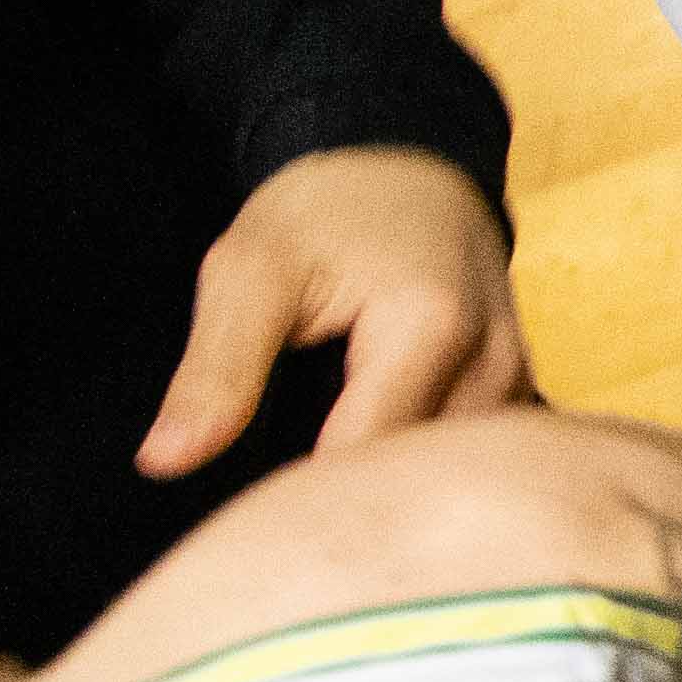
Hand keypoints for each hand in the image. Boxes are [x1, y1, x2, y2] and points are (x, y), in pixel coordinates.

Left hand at [140, 146, 528, 477]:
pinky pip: (464, 455)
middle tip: (279, 487)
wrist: (407, 173)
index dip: (299, 495)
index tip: (248, 508)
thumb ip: (216, 371)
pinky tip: (372, 448)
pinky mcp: (518, 393)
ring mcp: (517, 381)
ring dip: (385, 483)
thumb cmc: (323, 214)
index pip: (362, 459)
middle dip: (344, 495)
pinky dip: (416, 465)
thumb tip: (163, 460)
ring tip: (324, 466)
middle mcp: (495, 363)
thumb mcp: (249, 273)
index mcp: (432, 328)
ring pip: (443, 476)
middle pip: (412, 477)